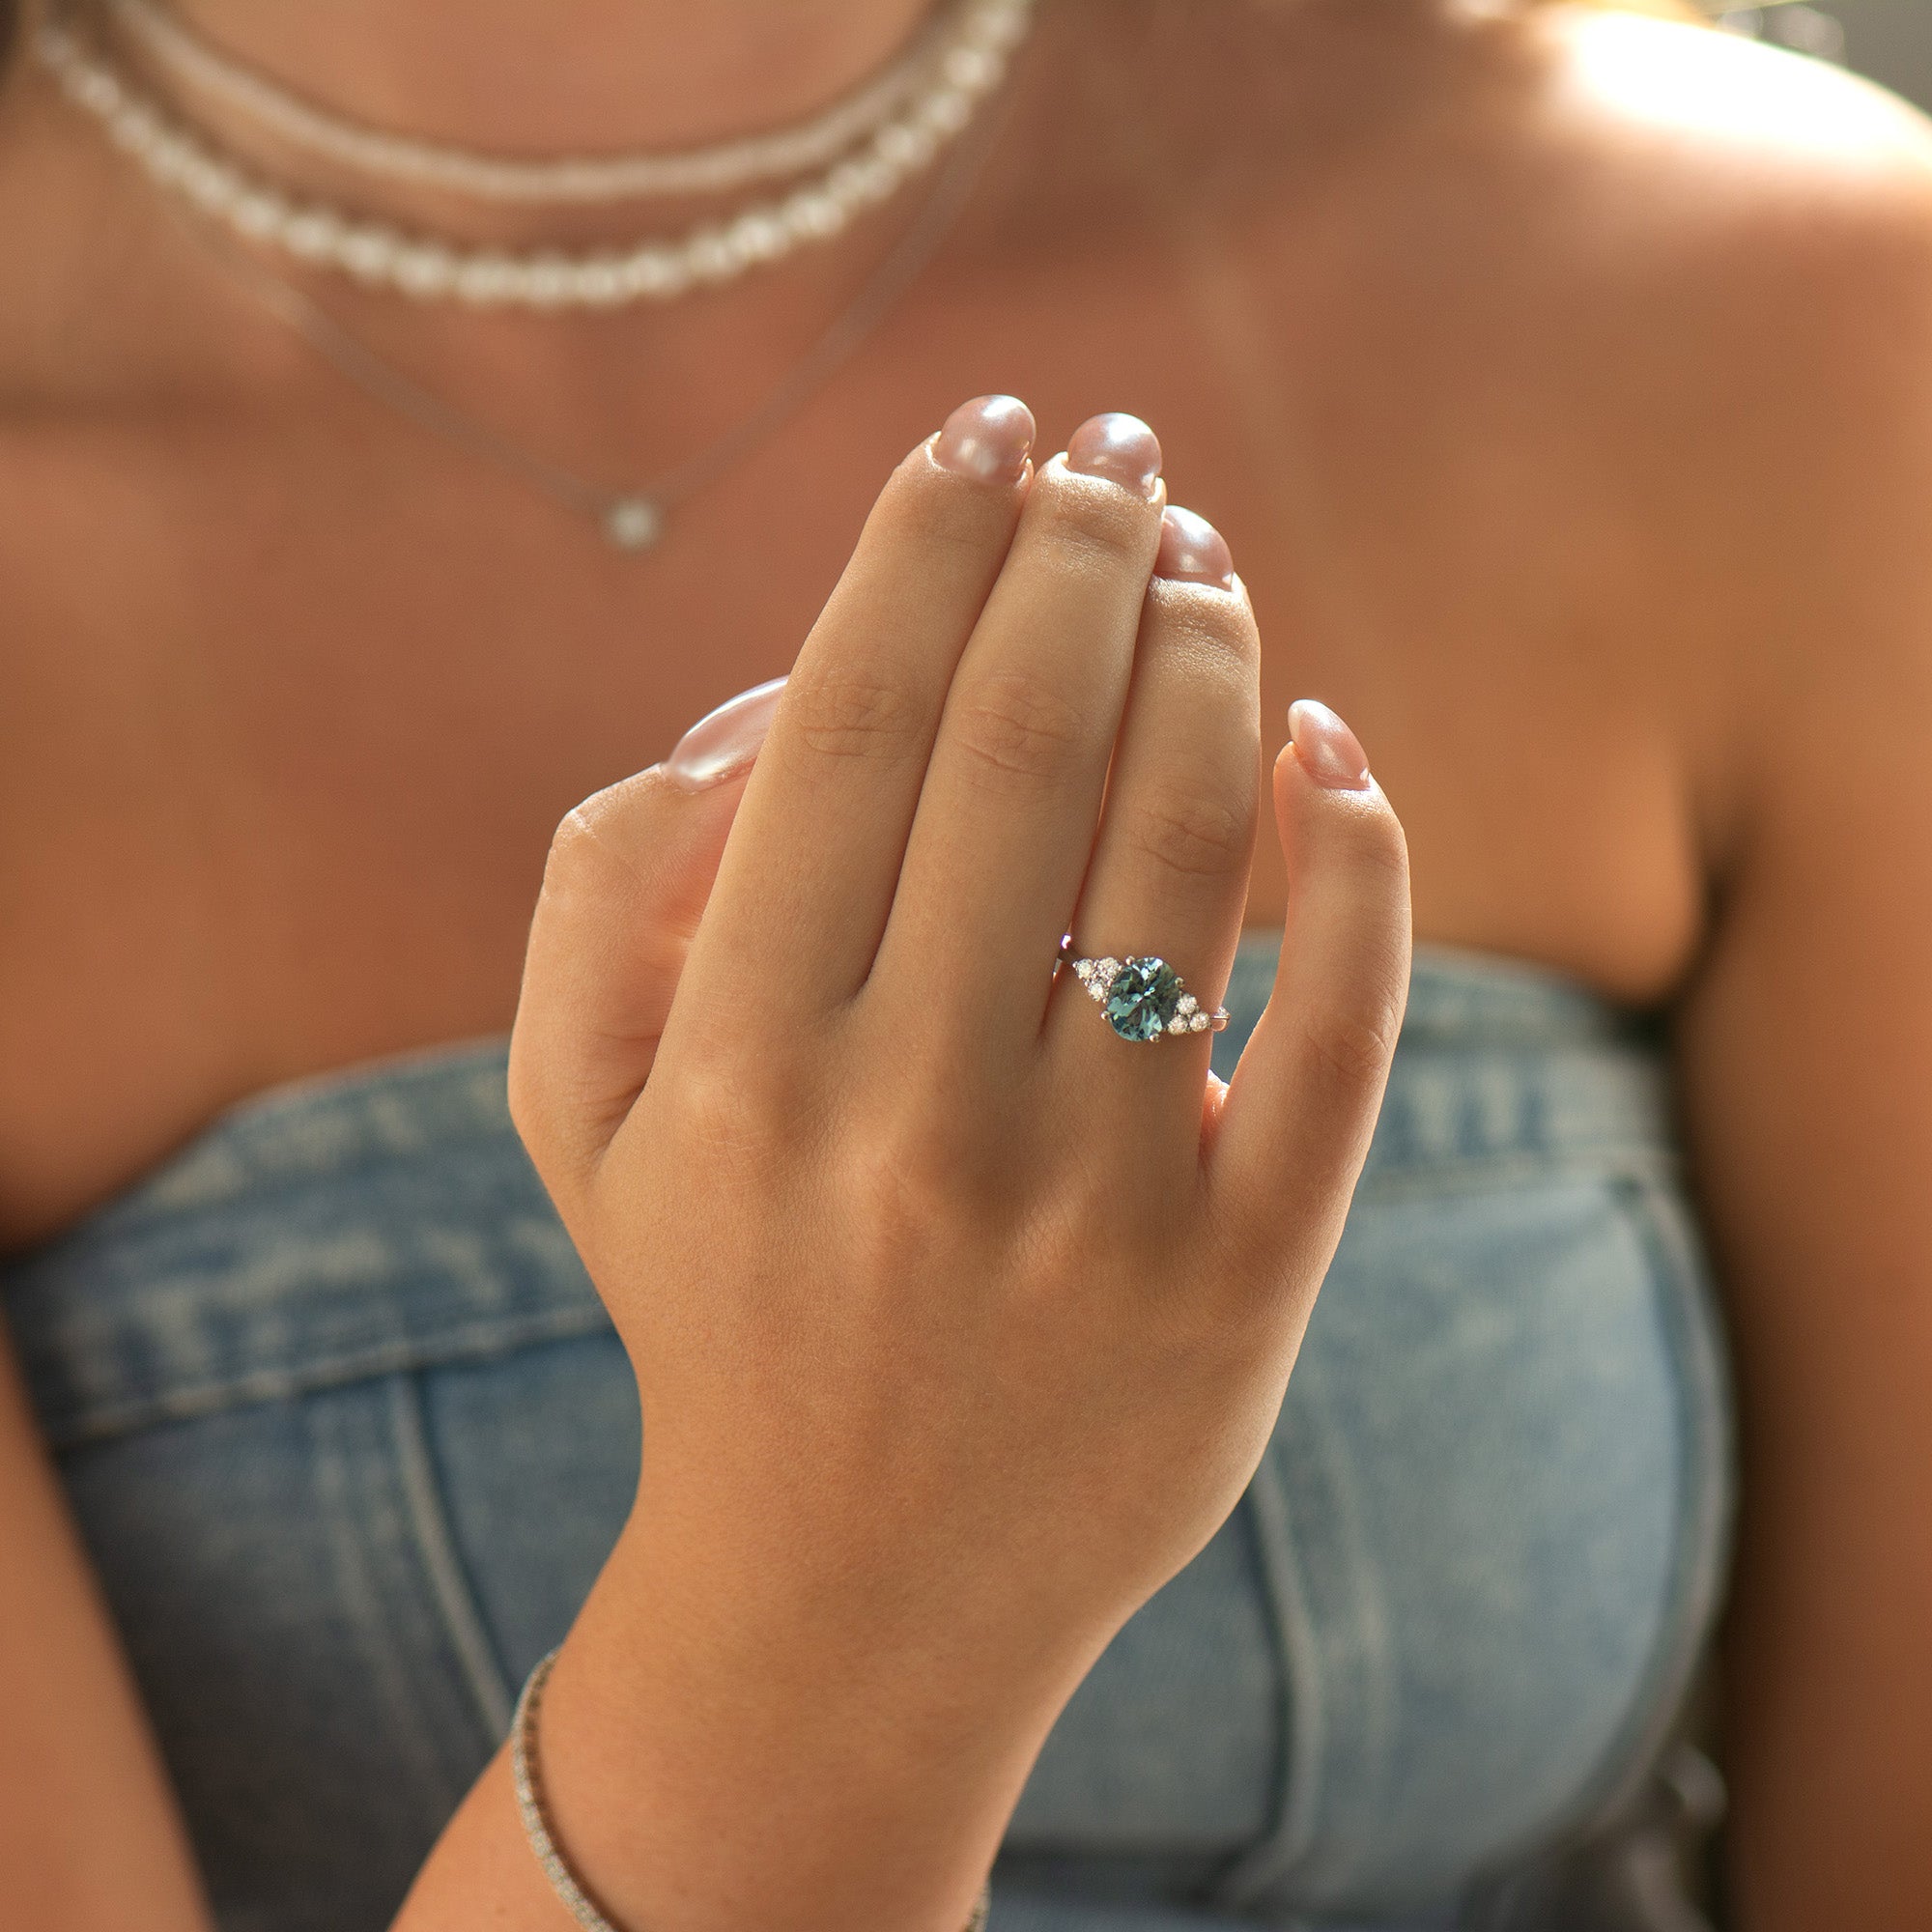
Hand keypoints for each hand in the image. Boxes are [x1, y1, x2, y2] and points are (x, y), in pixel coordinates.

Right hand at [505, 396, 1410, 1926]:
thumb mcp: (571, 1116)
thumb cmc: (711, 1310)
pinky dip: (1357, 862)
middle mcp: (909, 1120)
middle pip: (1026, 739)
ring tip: (1204, 566)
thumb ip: (593, 889)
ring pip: (1188, 844)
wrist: (844, 1599)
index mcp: (734, 1059)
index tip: (983, 429)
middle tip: (1118, 452)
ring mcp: (1089, 1209)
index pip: (847, 718)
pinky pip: (1338, 1031)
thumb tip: (746, 703)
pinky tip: (1331, 754)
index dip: (924, 538)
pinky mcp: (1235, 1289)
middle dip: (1084, 546)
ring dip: (1213, 655)